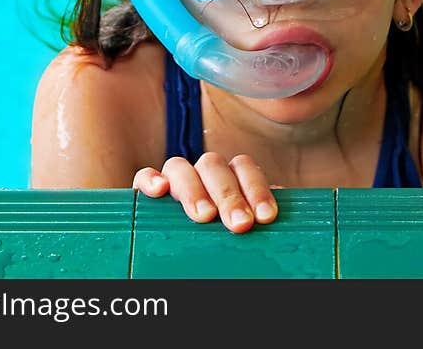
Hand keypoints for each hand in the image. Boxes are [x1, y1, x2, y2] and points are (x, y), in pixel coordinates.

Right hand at [133, 153, 277, 232]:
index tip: (265, 217)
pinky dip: (150, 179)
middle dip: (228, 194)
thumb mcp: (247, 230)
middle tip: (239, 223)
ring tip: (204, 216)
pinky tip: (160, 190)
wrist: (189, 256)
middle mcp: (203, 173)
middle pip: (214, 165)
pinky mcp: (148, 190)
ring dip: (194, 189)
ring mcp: (176, 180)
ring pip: (181, 166)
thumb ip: (258, 220)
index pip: (244, 167)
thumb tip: (279, 228)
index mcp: (230, 176)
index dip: (256, 189)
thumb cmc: (229, 243)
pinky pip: (143, 176)